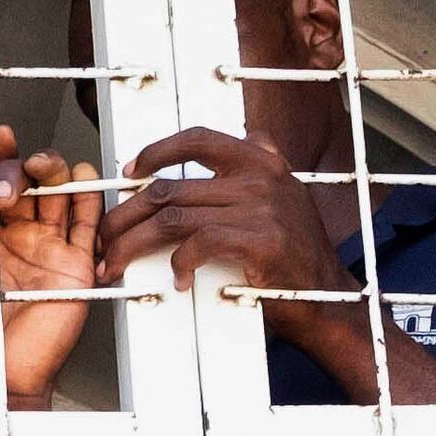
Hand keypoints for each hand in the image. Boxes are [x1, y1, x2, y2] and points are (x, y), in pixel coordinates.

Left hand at [0, 125, 103, 406]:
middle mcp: (25, 243)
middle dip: (23, 167)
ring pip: (63, 194)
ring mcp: (53, 253)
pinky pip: (90, 223)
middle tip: (9, 184)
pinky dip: (90, 196)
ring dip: (56, 171)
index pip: (1, 190)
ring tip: (43, 170)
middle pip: (33, 185)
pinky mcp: (77, 267)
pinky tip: (79, 179)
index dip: (2, 160)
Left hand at [95, 127, 356, 304]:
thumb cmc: (296, 257)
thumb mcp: (285, 197)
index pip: (198, 138)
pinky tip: (178, 279)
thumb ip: (256, 173)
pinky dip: (179, 264)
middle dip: (126, 213)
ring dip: (134, 243)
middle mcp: (261, 177)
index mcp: (262, 160)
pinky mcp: (260, 241)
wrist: (330, 297)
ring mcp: (261, 207)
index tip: (131, 169)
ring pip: (172, 216)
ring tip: (118, 262)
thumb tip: (231, 150)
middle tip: (106, 236)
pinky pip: (198, 243)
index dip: (157, 150)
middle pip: (170, 186)